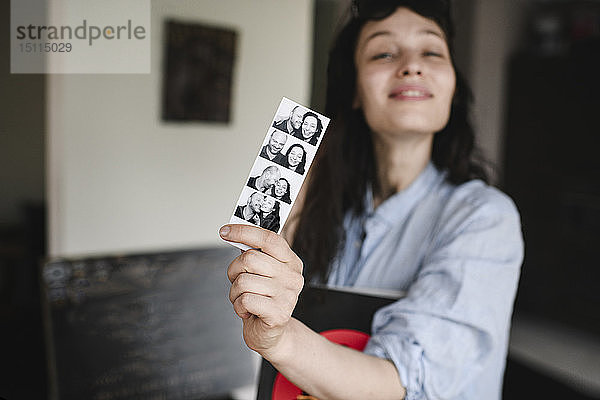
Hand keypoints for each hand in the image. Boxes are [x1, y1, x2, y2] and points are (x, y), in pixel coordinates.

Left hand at [220, 224, 303, 358]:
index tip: (225, 231)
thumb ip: (253, 254)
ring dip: (235, 292)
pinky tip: (248, 310)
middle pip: (250, 258)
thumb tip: (234, 233)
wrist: (271, 333)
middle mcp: (293, 277)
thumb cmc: (263, 300)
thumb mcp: (261, 273)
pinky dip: (238, 306)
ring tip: (244, 298)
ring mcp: (288, 296)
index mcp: (291, 262)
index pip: (269, 239)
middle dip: (234, 270)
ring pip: (243, 281)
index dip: (244, 232)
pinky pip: (245, 300)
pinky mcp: (279, 314)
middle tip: (238, 281)